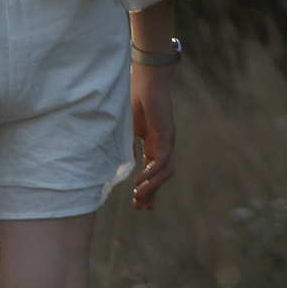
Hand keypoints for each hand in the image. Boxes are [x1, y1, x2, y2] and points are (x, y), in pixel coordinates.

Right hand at [130, 64, 175, 209]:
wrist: (144, 80)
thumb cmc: (132, 97)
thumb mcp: (125, 127)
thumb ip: (124, 142)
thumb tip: (119, 158)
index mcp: (152, 142)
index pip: (153, 170)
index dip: (147, 187)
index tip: (140, 203)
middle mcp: (162, 144)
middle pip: (161, 175)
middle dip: (151, 192)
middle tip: (139, 207)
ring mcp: (167, 140)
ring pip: (165, 171)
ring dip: (152, 186)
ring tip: (139, 197)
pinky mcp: (166, 135)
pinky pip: (162, 160)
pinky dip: (152, 173)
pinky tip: (140, 182)